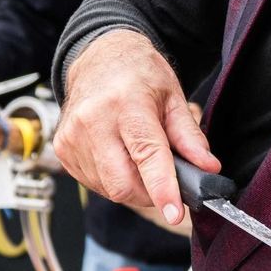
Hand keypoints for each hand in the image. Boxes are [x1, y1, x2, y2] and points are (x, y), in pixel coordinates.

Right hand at [52, 30, 218, 224]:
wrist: (98, 57)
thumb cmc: (137, 74)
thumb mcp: (173, 96)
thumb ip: (189, 136)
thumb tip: (207, 168)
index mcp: (126, 103)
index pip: (146, 154)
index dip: (163, 188)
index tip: (175, 212)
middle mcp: (93, 120)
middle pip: (123, 183)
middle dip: (150, 193)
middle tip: (165, 180)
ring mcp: (73, 136)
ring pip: (108, 188)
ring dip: (131, 185)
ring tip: (137, 155)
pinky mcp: (63, 149)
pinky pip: (94, 183)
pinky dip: (112, 179)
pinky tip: (118, 155)